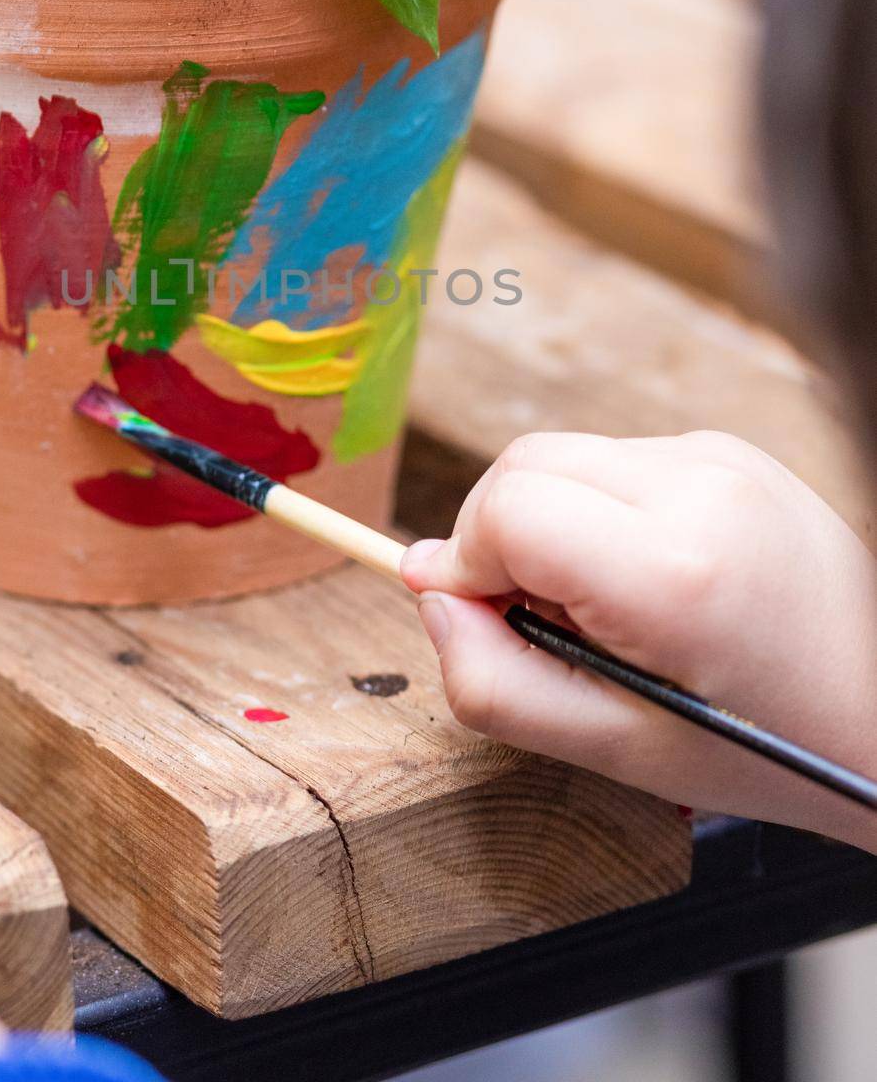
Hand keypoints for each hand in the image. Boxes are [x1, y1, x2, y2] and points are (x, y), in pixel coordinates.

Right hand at [401, 430, 876, 849]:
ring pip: (563, 457)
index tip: (486, 618)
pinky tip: (645, 574)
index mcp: (673, 569)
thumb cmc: (767, 743)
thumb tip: (429, 590)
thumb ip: (493, 682)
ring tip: (606, 604)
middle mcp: (700, 486)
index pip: (505, 511)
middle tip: (542, 619)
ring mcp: (721, 456)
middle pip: (522, 465)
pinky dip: (599, 509)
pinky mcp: (730, 448)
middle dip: (501, 538)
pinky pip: (615, 460)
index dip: (470, 564)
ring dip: (550, 522)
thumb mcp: (612, 749)